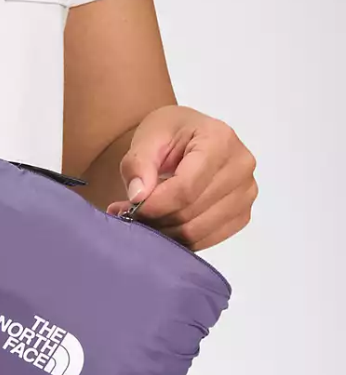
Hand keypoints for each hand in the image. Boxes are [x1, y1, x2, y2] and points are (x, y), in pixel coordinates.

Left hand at [106, 106, 257, 250]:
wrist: (187, 138)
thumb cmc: (170, 134)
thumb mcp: (148, 137)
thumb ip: (138, 164)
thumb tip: (138, 195)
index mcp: (220, 140)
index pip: (186, 187)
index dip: (155, 204)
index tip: (130, 207)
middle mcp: (241, 166)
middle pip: (190, 212)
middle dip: (155, 218)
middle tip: (129, 213)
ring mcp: (246, 192)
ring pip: (197, 231)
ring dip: (164, 231)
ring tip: (143, 217)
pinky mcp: (242, 214)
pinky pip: (206, 240)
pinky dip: (179, 238)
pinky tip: (163, 223)